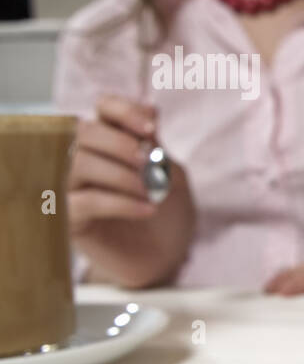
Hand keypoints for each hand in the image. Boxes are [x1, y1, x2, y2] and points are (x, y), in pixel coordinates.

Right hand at [67, 95, 194, 288]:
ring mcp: (72, 188)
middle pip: (85, 132)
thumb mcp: (172, 173)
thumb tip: (149, 109)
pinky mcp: (70, 219)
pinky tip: (147, 209)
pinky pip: (84, 202)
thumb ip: (156, 145)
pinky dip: (121, 203)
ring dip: (124, 175)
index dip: (125, 110)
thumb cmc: (169, 211)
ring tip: (154, 191)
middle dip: (121, 144)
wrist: (168, 255)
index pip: (104, 108)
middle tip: (152, 164)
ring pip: (81, 164)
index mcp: (111, 140)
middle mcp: (84, 158)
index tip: (153, 127)